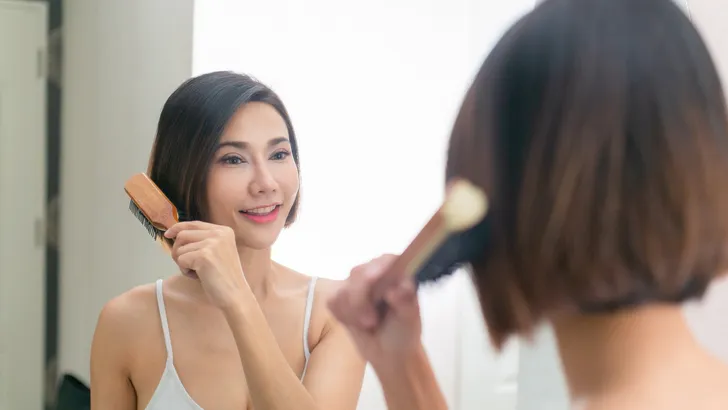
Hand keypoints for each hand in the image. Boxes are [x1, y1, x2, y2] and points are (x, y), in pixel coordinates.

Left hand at [164, 221, 247, 309]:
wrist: (235, 294)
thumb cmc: (224, 277)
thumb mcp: (217, 251)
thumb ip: (202, 240)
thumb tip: (175, 233)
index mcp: (224, 230)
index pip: (194, 224)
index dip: (178, 228)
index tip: (168, 234)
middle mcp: (219, 233)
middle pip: (183, 235)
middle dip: (178, 250)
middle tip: (188, 265)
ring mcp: (212, 243)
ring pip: (180, 248)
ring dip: (183, 263)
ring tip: (198, 272)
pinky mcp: (204, 256)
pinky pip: (181, 260)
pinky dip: (185, 271)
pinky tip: (199, 276)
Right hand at [327, 254, 421, 368]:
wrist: (390, 352)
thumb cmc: (404, 331)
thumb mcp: (410, 318)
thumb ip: (406, 302)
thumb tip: (395, 291)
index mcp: (397, 271)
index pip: (386, 260)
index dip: (377, 267)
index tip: (372, 278)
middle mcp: (375, 270)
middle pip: (358, 273)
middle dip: (361, 301)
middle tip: (371, 322)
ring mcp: (356, 282)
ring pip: (343, 290)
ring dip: (354, 313)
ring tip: (369, 324)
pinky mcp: (341, 296)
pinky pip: (333, 301)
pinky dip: (343, 316)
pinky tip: (356, 323)